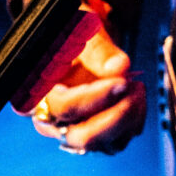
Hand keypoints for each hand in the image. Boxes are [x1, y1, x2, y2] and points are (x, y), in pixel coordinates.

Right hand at [32, 18, 145, 154]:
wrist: (78, 42)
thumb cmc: (73, 34)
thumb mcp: (81, 31)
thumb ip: (99, 50)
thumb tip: (119, 68)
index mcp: (37, 93)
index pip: (64, 107)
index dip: (95, 97)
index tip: (122, 81)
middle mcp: (51, 119)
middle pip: (81, 136)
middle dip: (115, 116)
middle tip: (135, 88)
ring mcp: (73, 129)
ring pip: (102, 144)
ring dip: (128, 119)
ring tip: (138, 88)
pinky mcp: (94, 135)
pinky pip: (116, 142)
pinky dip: (133, 124)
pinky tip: (138, 99)